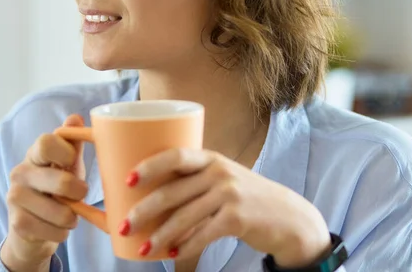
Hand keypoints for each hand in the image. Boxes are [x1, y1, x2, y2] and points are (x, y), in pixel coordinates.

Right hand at [0, 115, 88, 271]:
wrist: (31, 230)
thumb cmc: (55, 190)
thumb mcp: (67, 166)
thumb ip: (72, 144)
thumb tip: (75, 118)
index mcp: (34, 154)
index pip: (46, 142)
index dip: (67, 153)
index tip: (72, 163)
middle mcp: (20, 172)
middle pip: (60, 181)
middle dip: (78, 192)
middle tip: (80, 195)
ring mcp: (14, 197)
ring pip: (60, 211)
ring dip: (72, 217)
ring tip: (69, 215)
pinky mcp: (17, 223)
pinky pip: (53, 230)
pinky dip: (62, 232)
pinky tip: (57, 228)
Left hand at [122, 149, 330, 267]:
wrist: (286, 216)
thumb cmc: (244, 196)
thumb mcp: (222, 179)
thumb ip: (194, 181)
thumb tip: (151, 197)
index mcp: (210, 158)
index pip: (175, 155)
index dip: (150, 166)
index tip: (127, 179)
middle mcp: (219, 172)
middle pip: (173, 191)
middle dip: (144, 210)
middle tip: (125, 224)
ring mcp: (229, 195)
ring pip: (184, 217)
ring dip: (160, 236)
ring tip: (144, 248)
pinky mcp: (237, 218)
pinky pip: (203, 235)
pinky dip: (185, 247)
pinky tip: (173, 254)